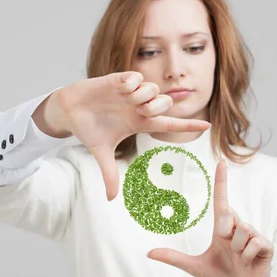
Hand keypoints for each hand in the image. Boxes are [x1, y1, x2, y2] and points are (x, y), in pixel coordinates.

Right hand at [55, 71, 210, 200]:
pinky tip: (119, 89)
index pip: (169, 124)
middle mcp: (138, 106)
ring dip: (143, 95)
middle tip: (142, 112)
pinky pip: (135, 77)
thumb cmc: (88, 129)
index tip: (208, 126)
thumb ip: (109, 173)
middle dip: (158, 107)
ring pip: (152, 88)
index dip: (188, 125)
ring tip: (126, 100)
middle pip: (165, 102)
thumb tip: (111, 199)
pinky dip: (131, 83)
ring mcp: (130, 93)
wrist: (69, 111)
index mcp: (139, 122)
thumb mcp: (101, 152)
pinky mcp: (118, 80)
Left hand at [147, 161, 272, 276]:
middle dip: (224, 230)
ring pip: (243, 230)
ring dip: (237, 248)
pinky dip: (248, 255)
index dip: (221, 182)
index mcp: (222, 230)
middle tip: (226, 246)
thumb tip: (149, 252)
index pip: (221, 201)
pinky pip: (255, 243)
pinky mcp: (266, 247)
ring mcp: (253, 237)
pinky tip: (249, 262)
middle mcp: (238, 229)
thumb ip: (174, 258)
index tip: (221, 163)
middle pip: (229, 214)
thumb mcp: (195, 268)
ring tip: (239, 259)